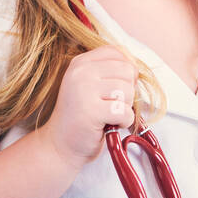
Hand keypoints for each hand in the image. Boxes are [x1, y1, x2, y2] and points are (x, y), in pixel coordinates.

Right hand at [39, 45, 137, 167]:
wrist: (60, 145)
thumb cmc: (82, 116)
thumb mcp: (91, 85)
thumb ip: (111, 71)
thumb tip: (137, 68)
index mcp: (81, 63)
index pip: (117, 52)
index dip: (127, 70)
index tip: (117, 88)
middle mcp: (80, 72)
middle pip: (127, 71)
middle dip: (127, 92)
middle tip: (111, 106)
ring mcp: (83, 91)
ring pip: (127, 91)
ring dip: (125, 108)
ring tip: (108, 116)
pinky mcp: (90, 111)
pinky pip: (124, 111)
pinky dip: (124, 122)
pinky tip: (110, 125)